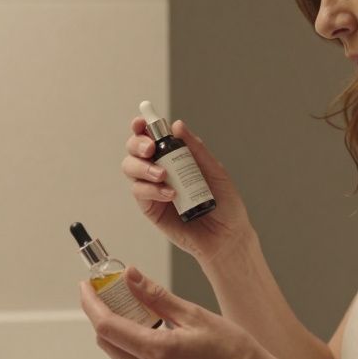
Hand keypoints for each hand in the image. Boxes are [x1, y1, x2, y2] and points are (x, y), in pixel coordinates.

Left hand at [78, 266, 294, 358]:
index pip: (107, 326)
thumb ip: (157, 296)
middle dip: (102, 313)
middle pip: (107, 340)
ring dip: (118, 328)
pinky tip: (150, 326)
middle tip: (111, 290)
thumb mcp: (195, 315)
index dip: (91, 303)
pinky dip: (133, 342)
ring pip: (119, 353)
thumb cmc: (235, 352)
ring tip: (134, 304)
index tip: (87, 286)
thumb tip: (130, 277)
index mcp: (157, 352)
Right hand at [122, 117, 253, 264]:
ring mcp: (153, 188)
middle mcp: (160, 170)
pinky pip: (140, 192)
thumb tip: (178, 125)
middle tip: (151, 149)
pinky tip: (170, 194)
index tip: (142, 122)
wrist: (226, 235)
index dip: (142, 127)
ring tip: (163, 176)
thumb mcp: (215, 171)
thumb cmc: (224, 204)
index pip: (152, 137)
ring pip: (131, 169)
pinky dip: (151, 189)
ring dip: (143, 168)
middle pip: (134, 150)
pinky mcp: (151, 208)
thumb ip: (196, 149)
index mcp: (175, 157)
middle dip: (138, 144)